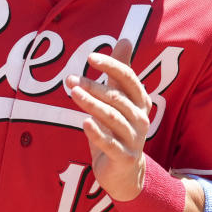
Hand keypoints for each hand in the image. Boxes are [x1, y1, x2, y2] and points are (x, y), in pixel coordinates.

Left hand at [66, 39, 152, 201]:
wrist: (124, 171)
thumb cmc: (118, 129)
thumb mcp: (119, 98)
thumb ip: (120, 72)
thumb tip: (125, 39)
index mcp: (140, 101)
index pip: (128, 78)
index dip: (111, 66)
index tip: (90, 57)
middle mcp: (140, 118)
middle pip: (116, 98)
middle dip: (93, 86)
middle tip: (70, 79)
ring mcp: (134, 138)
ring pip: (112, 118)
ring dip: (91, 104)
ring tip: (73, 93)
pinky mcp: (123, 156)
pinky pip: (110, 143)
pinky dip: (97, 133)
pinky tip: (85, 123)